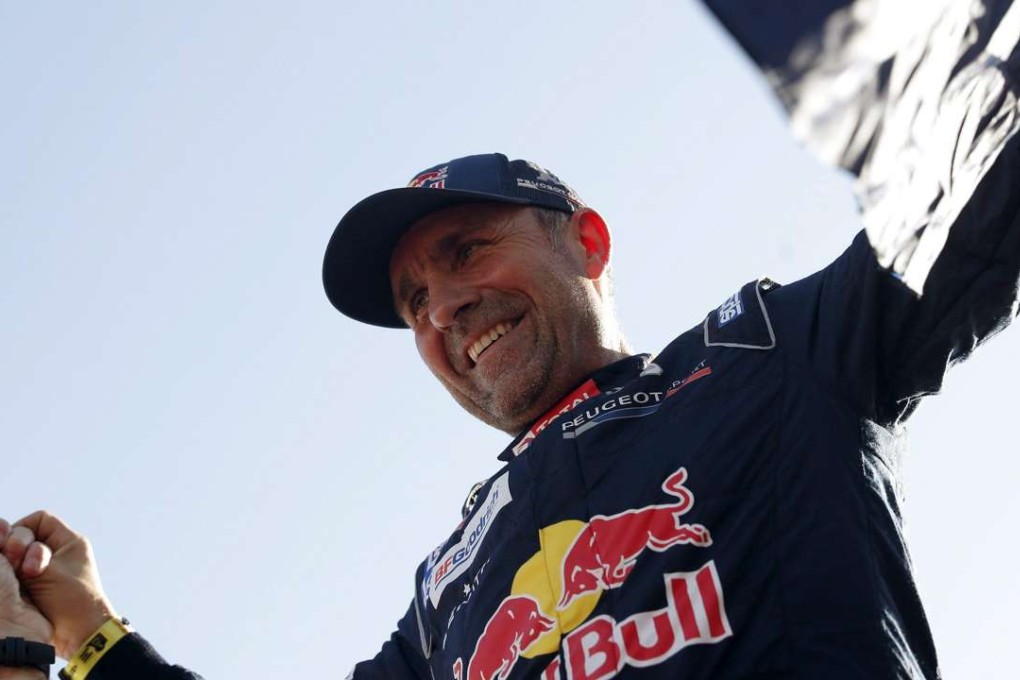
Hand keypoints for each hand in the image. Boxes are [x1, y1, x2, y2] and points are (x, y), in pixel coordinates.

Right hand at [0, 513, 117, 659]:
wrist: (80, 635)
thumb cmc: (73, 602)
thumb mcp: (49, 573)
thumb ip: (25, 554)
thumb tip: (2, 537)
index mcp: (69, 542)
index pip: (40, 520)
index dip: (24, 529)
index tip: (17, 548)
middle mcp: (57, 553)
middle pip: (24, 537)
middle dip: (16, 548)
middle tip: (21, 567)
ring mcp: (44, 570)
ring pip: (16, 557)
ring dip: (11, 564)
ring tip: (17, 577)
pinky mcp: (35, 587)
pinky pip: (14, 574)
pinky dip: (10, 577)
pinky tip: (10, 583)